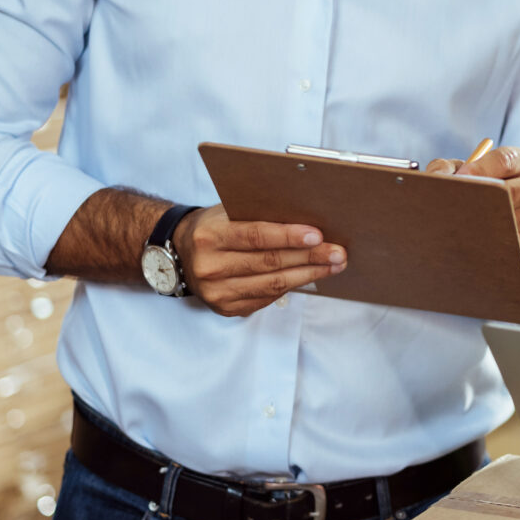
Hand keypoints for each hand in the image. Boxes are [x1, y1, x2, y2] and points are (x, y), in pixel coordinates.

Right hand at [175, 204, 345, 317]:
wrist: (182, 253)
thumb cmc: (214, 226)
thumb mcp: (228, 212)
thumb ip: (258, 214)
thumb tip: (307, 217)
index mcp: (209, 236)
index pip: (255, 236)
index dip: (289, 236)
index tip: (318, 235)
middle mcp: (209, 267)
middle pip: (269, 263)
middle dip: (309, 257)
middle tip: (338, 252)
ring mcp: (216, 292)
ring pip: (272, 285)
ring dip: (308, 275)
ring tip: (333, 265)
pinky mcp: (225, 308)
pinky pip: (266, 298)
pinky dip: (291, 286)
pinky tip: (310, 277)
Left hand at [425, 146, 519, 309]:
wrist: (505, 217)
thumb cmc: (479, 188)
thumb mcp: (463, 171)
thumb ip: (447, 168)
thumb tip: (435, 178)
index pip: (503, 160)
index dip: (479, 169)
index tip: (460, 179)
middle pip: (512, 192)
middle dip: (482, 200)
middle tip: (456, 208)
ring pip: (510, 222)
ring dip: (483, 226)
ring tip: (459, 227)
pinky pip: (510, 246)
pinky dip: (490, 245)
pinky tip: (472, 243)